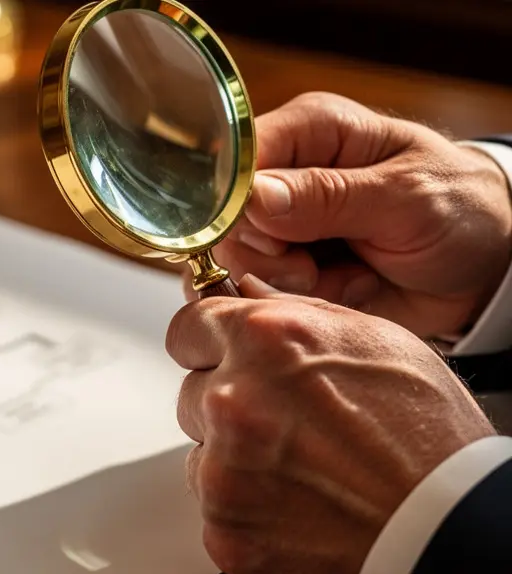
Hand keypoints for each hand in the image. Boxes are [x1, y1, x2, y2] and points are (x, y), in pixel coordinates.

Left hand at [168, 274, 495, 573]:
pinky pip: (214, 506)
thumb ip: (293, 313)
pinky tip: (298, 502)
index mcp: (263, 339)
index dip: (208, 343)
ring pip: (201, 451)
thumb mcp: (374, 340)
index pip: (187, 327)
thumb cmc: (428, 435)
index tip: (220, 355)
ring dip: (234, 456)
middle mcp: (232, 399)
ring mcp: (223, 470)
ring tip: (302, 465)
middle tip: (285, 421)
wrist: (448, 526)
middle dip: (227, 402)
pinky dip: (246, 508)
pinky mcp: (224, 529)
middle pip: (192, 391)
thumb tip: (247, 293)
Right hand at [186, 92, 511, 339]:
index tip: (274, 240)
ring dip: (288, 284)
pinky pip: (261, 295)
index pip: (235, 159)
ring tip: (343, 278)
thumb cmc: (460, 209)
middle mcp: (285, 175)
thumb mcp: (408, 197)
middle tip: (316, 267)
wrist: (485, 269)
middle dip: (268, 256)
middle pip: (225, 219)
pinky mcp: (289, 270)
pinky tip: (343, 290)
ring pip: (237, 263)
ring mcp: (284, 227)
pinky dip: (299, 304)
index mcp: (310, 132)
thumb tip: (256, 197)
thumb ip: (330, 196)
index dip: (238, 204)